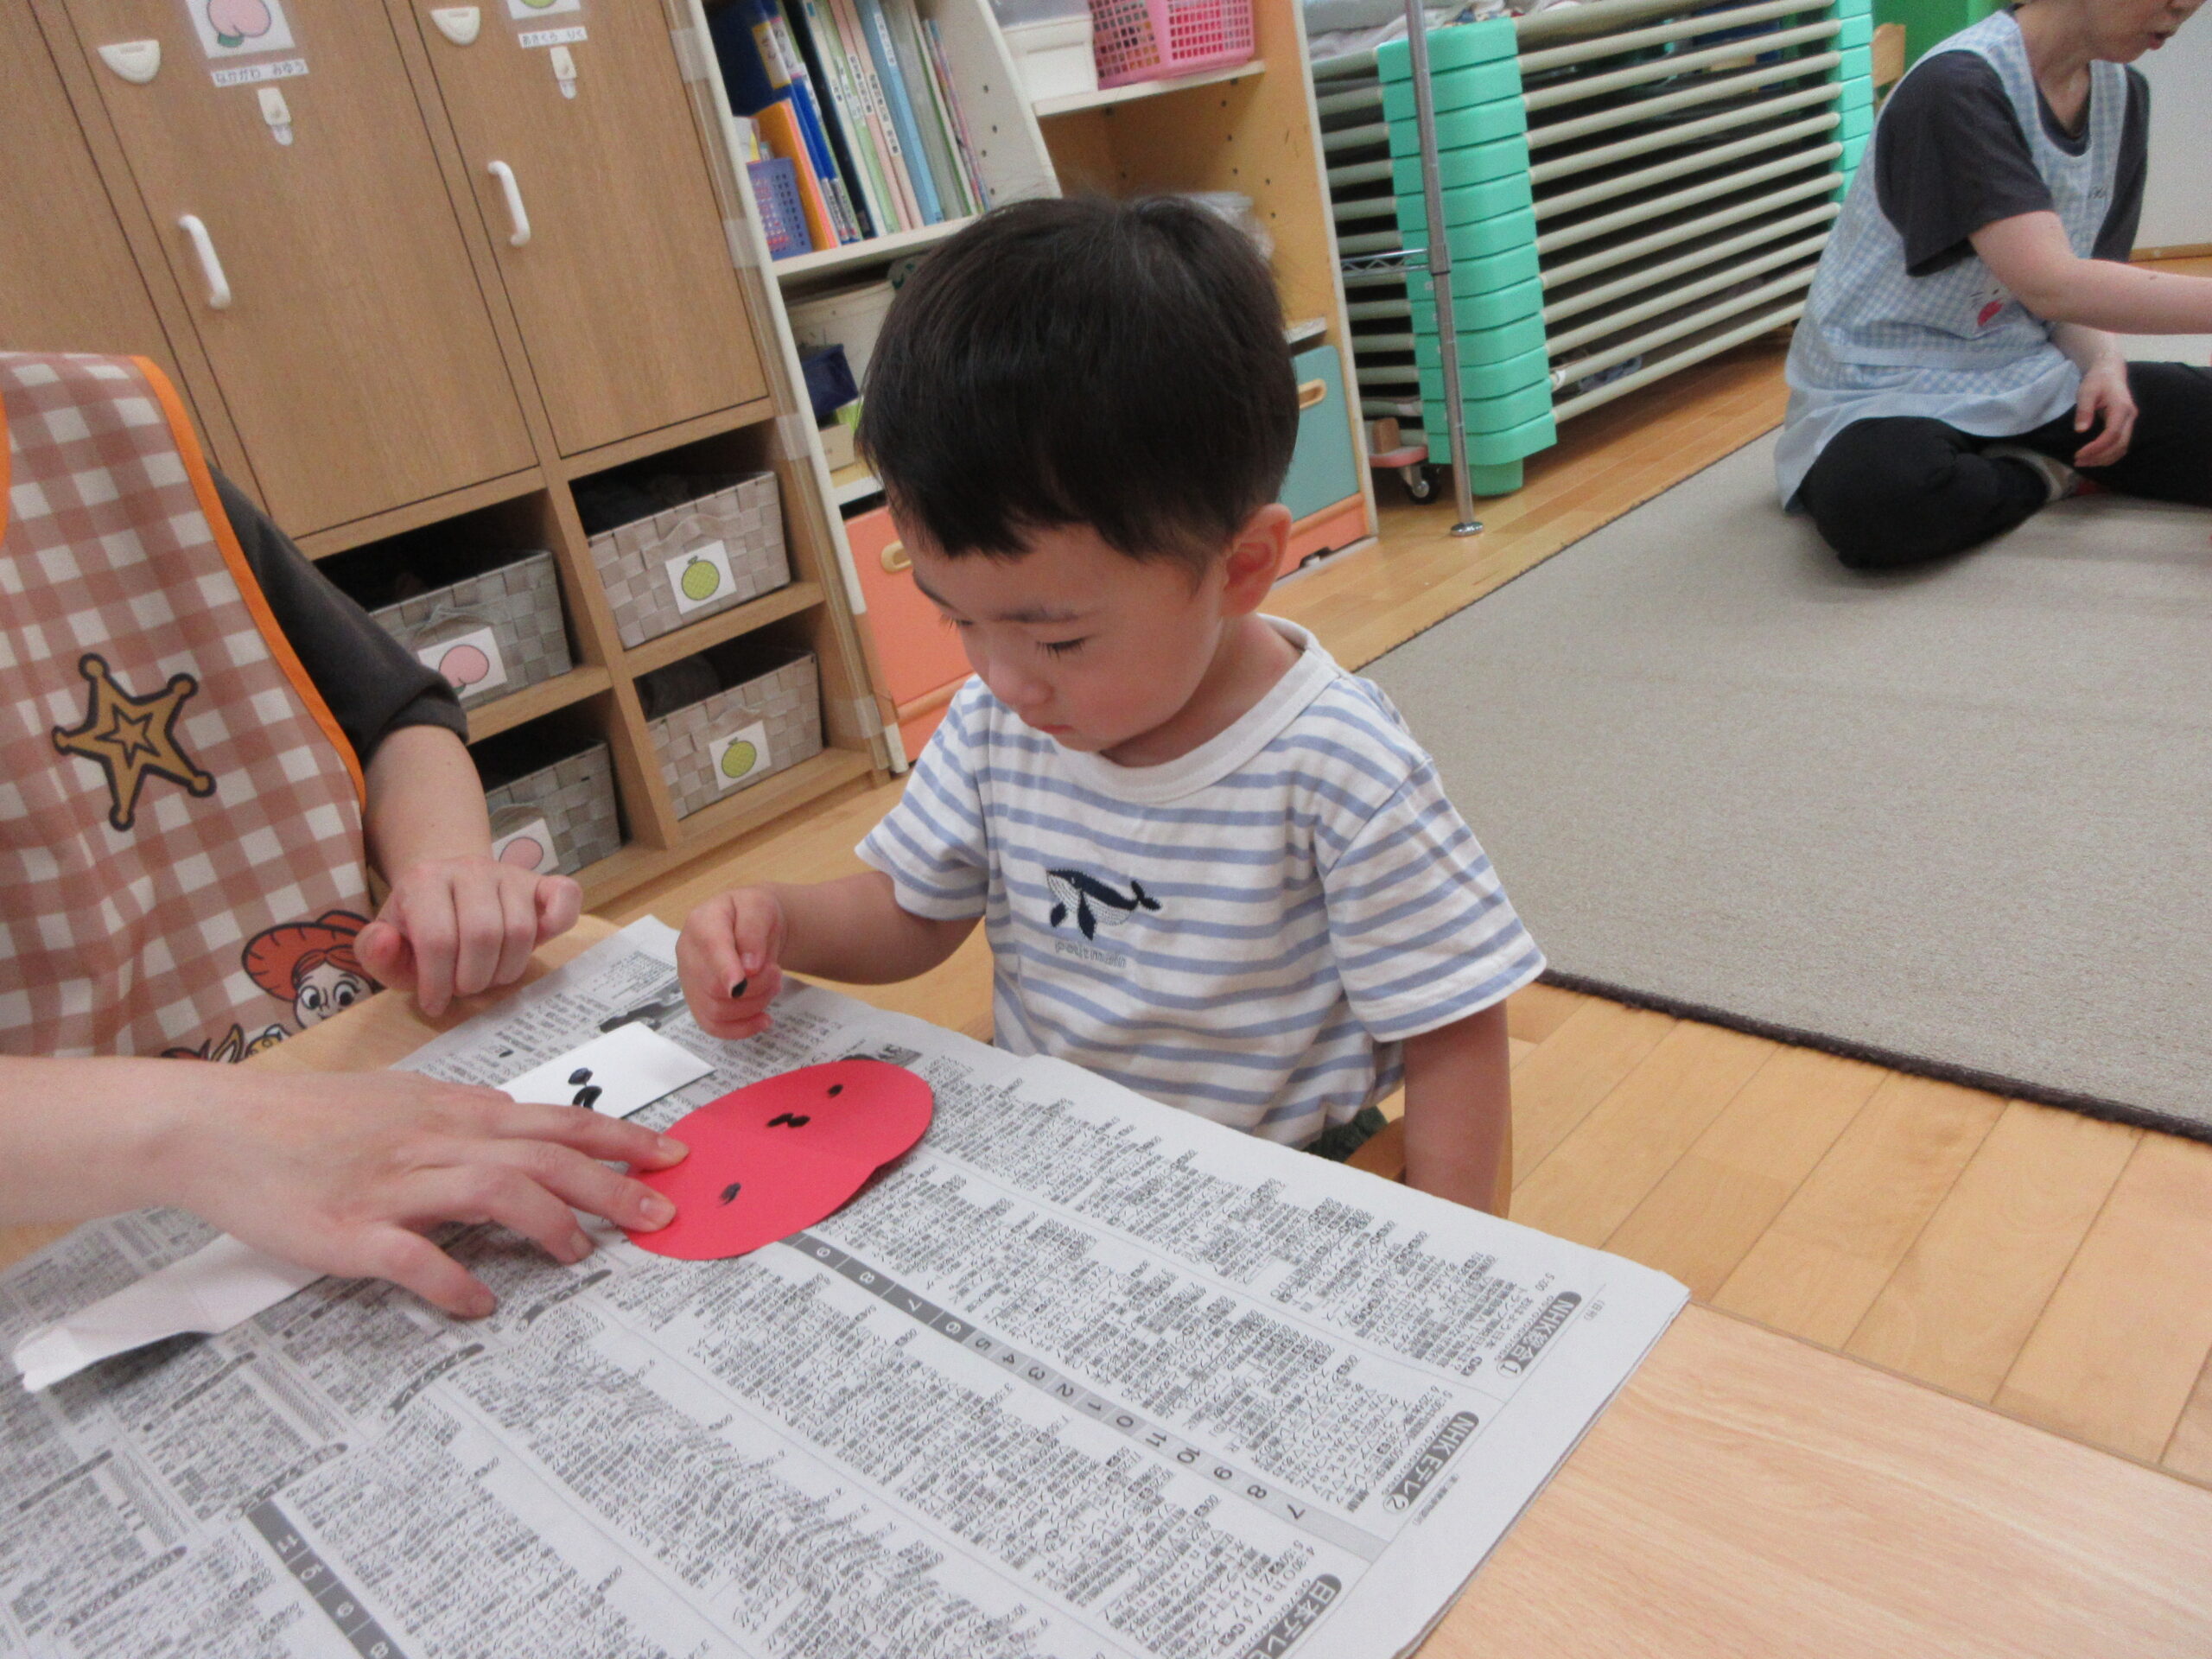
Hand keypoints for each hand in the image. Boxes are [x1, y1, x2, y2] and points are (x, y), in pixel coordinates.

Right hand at [156, 1069, 687, 1316]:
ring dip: (547, 1224)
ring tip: (580, 1257)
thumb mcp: (397, 1097)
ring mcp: (391, 1184)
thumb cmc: (307, 1116)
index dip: (616, 1139)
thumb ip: (460, 1112)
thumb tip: (517, 1122)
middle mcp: (431, 1140)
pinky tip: (480, 1305)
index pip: (552, 1121)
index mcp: (449, 1111)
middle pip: (541, 1156)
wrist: (215, 1126)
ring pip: (492, 1190)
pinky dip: (452, 1281)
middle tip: (661, 1214)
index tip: (669, 1155)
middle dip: (610, 1185)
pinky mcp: (348, 1230)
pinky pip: (411, 1257)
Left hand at [356, 857, 582, 1017]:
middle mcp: (469, 868)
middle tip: (464, 988)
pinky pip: (565, 897)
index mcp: (424, 880)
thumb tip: (388, 938)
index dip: (438, 982)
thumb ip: (375, 952)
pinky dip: (557, 925)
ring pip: (521, 930)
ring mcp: (509, 872)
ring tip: (488, 975)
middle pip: (483, 936)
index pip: (438, 940)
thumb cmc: (417, 927)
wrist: (446, 889)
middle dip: (474, 978)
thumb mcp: (387, 946)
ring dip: (506, 969)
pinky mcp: (540, 881)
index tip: (434, 1003)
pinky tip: (534, 945)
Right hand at [677, 888, 786, 1039]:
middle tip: (776, 974)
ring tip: (772, 986)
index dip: (725, 969)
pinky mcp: (698, 1001)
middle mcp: (688, 954)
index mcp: (701, 923)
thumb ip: (753, 931)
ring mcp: (690, 981)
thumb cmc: (752, 911)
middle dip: (754, 986)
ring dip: (753, 1005)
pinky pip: (713, 1027)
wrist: (750, 923)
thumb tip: (750, 967)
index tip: (741, 985)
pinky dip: (741, 1028)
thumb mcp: (759, 906)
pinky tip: (764, 1019)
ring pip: (716, 1010)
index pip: (709, 949)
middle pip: (714, 986)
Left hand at [2072, 355, 2136, 467]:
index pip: (2112, 434)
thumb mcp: (2086, 392)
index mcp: (2121, 408)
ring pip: (2122, 447)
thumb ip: (2084, 410)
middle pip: (2119, 445)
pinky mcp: (2126, 425)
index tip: (2078, 454)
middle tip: (2077, 462)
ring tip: (2083, 463)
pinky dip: (2109, 454)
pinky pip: (2121, 444)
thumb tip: (2080, 430)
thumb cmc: (2097, 380)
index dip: (2096, 448)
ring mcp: (2130, 421)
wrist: (2110, 371)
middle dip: (2099, 457)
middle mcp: (2130, 417)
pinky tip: (2094, 458)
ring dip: (2104, 458)